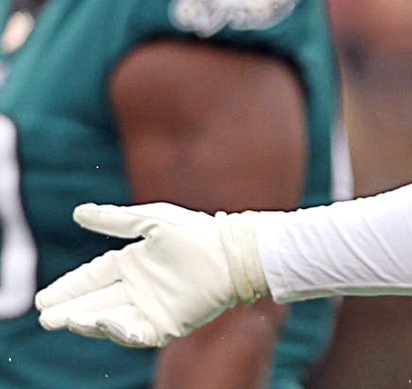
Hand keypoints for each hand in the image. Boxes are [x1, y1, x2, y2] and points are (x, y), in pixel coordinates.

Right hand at [35, 202, 267, 347]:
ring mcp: (153, 307)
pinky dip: (119, 332)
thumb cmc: (196, 232)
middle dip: (70, 310)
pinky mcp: (169, 324)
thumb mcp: (151, 221)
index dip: (68, 287)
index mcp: (134, 262)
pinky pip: (137, 334)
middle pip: (96, 302)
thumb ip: (115, 220)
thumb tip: (78, 212)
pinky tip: (103, 324)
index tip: (43, 298)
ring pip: (111, 320)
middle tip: (45, 317)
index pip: (93, 277)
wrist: (232, 251)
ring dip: (88, 322)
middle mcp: (140, 287)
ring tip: (68, 320)